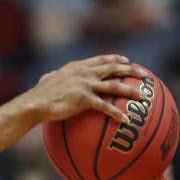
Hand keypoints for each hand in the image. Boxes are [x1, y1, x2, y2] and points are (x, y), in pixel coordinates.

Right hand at [23, 55, 146, 123]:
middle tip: (145, 76)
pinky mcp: (83, 99)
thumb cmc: (38, 94)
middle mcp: (84, 72)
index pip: (101, 59)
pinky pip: (105, 106)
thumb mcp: (47, 79)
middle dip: (132, 71)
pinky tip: (125, 120)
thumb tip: (49, 77)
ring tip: (143, 97)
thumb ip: (53, 76)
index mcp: (77, 66)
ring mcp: (85, 84)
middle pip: (114, 68)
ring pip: (115, 85)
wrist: (34, 103)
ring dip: (131, 90)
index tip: (127, 61)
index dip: (116, 59)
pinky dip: (116, 113)